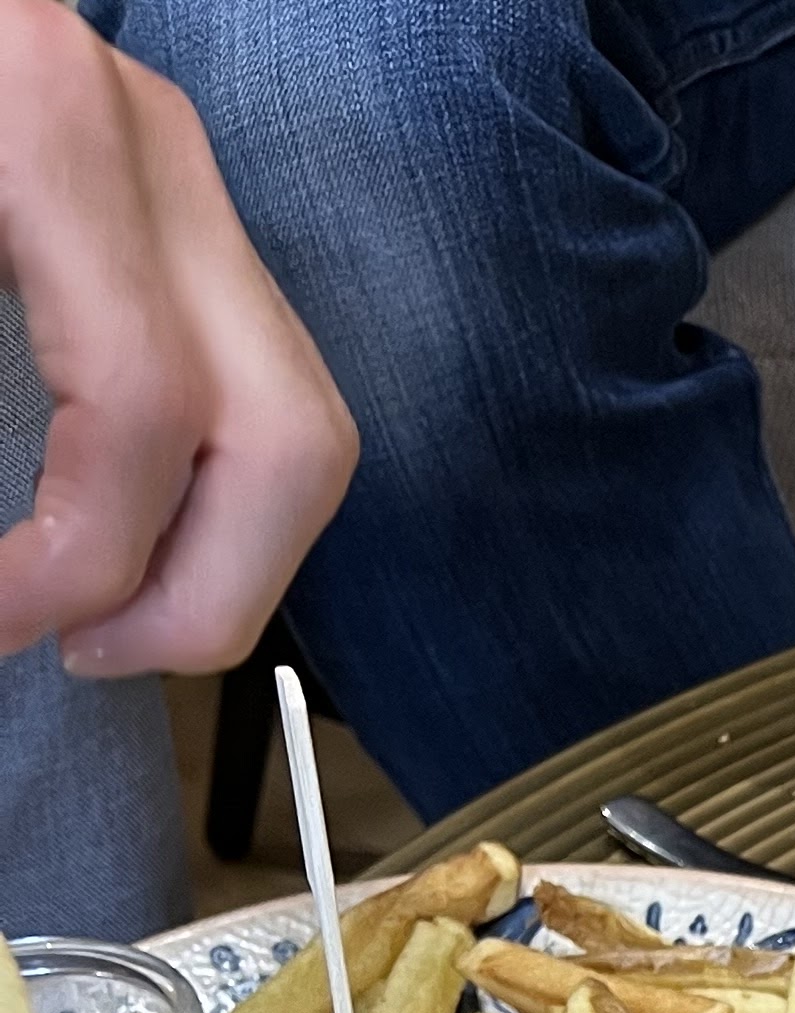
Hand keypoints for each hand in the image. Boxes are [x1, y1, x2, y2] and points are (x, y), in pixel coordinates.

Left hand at [0, 0, 356, 675]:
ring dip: (225, 564)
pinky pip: (258, 394)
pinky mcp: (175, 209)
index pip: (144, 404)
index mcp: (50, 123)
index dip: (84, 561)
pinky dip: (209, 497)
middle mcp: (155, 150)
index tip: (6, 625)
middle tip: (86, 648)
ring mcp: (185, 179)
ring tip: (107, 613)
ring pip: (304, 435)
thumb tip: (2, 592)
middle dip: (202, 596)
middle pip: (289, 443)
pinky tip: (122, 534)